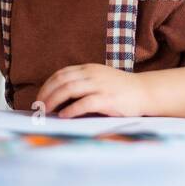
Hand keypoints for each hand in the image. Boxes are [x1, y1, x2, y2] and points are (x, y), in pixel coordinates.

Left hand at [36, 63, 150, 117]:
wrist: (145, 92)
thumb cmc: (121, 89)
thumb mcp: (100, 79)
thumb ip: (82, 84)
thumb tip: (59, 98)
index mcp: (89, 69)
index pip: (61, 74)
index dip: (47, 86)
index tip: (40, 98)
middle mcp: (92, 74)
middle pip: (61, 81)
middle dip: (46, 94)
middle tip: (39, 108)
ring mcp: (100, 85)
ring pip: (69, 90)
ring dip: (54, 101)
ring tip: (47, 112)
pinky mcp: (107, 99)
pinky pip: (84, 103)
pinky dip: (71, 109)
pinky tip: (64, 116)